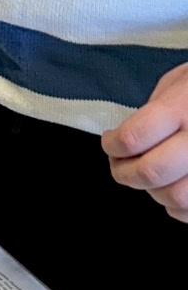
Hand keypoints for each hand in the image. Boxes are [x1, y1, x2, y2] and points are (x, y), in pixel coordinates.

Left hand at [102, 62, 187, 220]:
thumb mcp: (178, 82)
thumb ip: (154, 110)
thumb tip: (128, 139)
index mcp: (183, 108)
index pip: (133, 137)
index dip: (112, 145)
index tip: (110, 142)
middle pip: (151, 172)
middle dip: (124, 173)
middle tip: (119, 164)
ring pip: (176, 198)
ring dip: (152, 192)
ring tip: (148, 177)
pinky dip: (177, 207)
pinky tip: (173, 187)